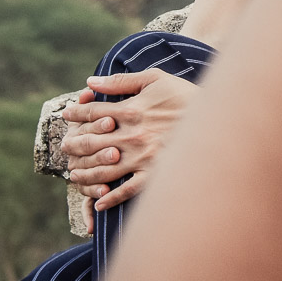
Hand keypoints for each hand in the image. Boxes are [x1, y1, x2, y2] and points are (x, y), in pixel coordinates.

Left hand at [62, 70, 198, 211]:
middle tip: (65, 147)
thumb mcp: (156, 79)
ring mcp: (142, 156)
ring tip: (75, 173)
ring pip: (101, 169)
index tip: (67, 114)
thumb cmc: (185, 95)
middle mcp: (132, 135)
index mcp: (131, 110)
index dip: (76, 113)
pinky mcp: (154, 172)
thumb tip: (91, 82)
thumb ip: (122, 81)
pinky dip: (110, 198)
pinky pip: (126, 190)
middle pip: (89, 142)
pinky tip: (99, 201)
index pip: (92, 113)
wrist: (216, 117)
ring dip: (83, 173)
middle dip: (73, 145)